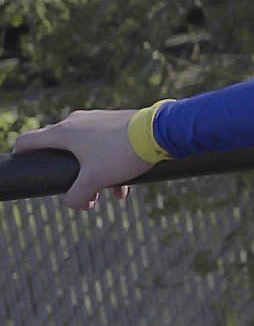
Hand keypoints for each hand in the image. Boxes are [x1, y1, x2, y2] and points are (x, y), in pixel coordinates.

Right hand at [11, 109, 152, 209]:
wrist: (159, 132)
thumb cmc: (121, 153)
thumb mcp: (95, 179)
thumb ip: (77, 196)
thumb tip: (75, 204)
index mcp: (64, 132)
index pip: (28, 141)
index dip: (21, 156)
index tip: (26, 168)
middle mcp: (77, 122)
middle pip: (60, 150)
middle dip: (68, 176)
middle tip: (78, 194)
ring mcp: (97, 121)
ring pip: (86, 152)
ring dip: (92, 175)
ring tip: (104, 196)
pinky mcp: (116, 123)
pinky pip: (105, 148)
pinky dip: (109, 167)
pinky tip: (123, 190)